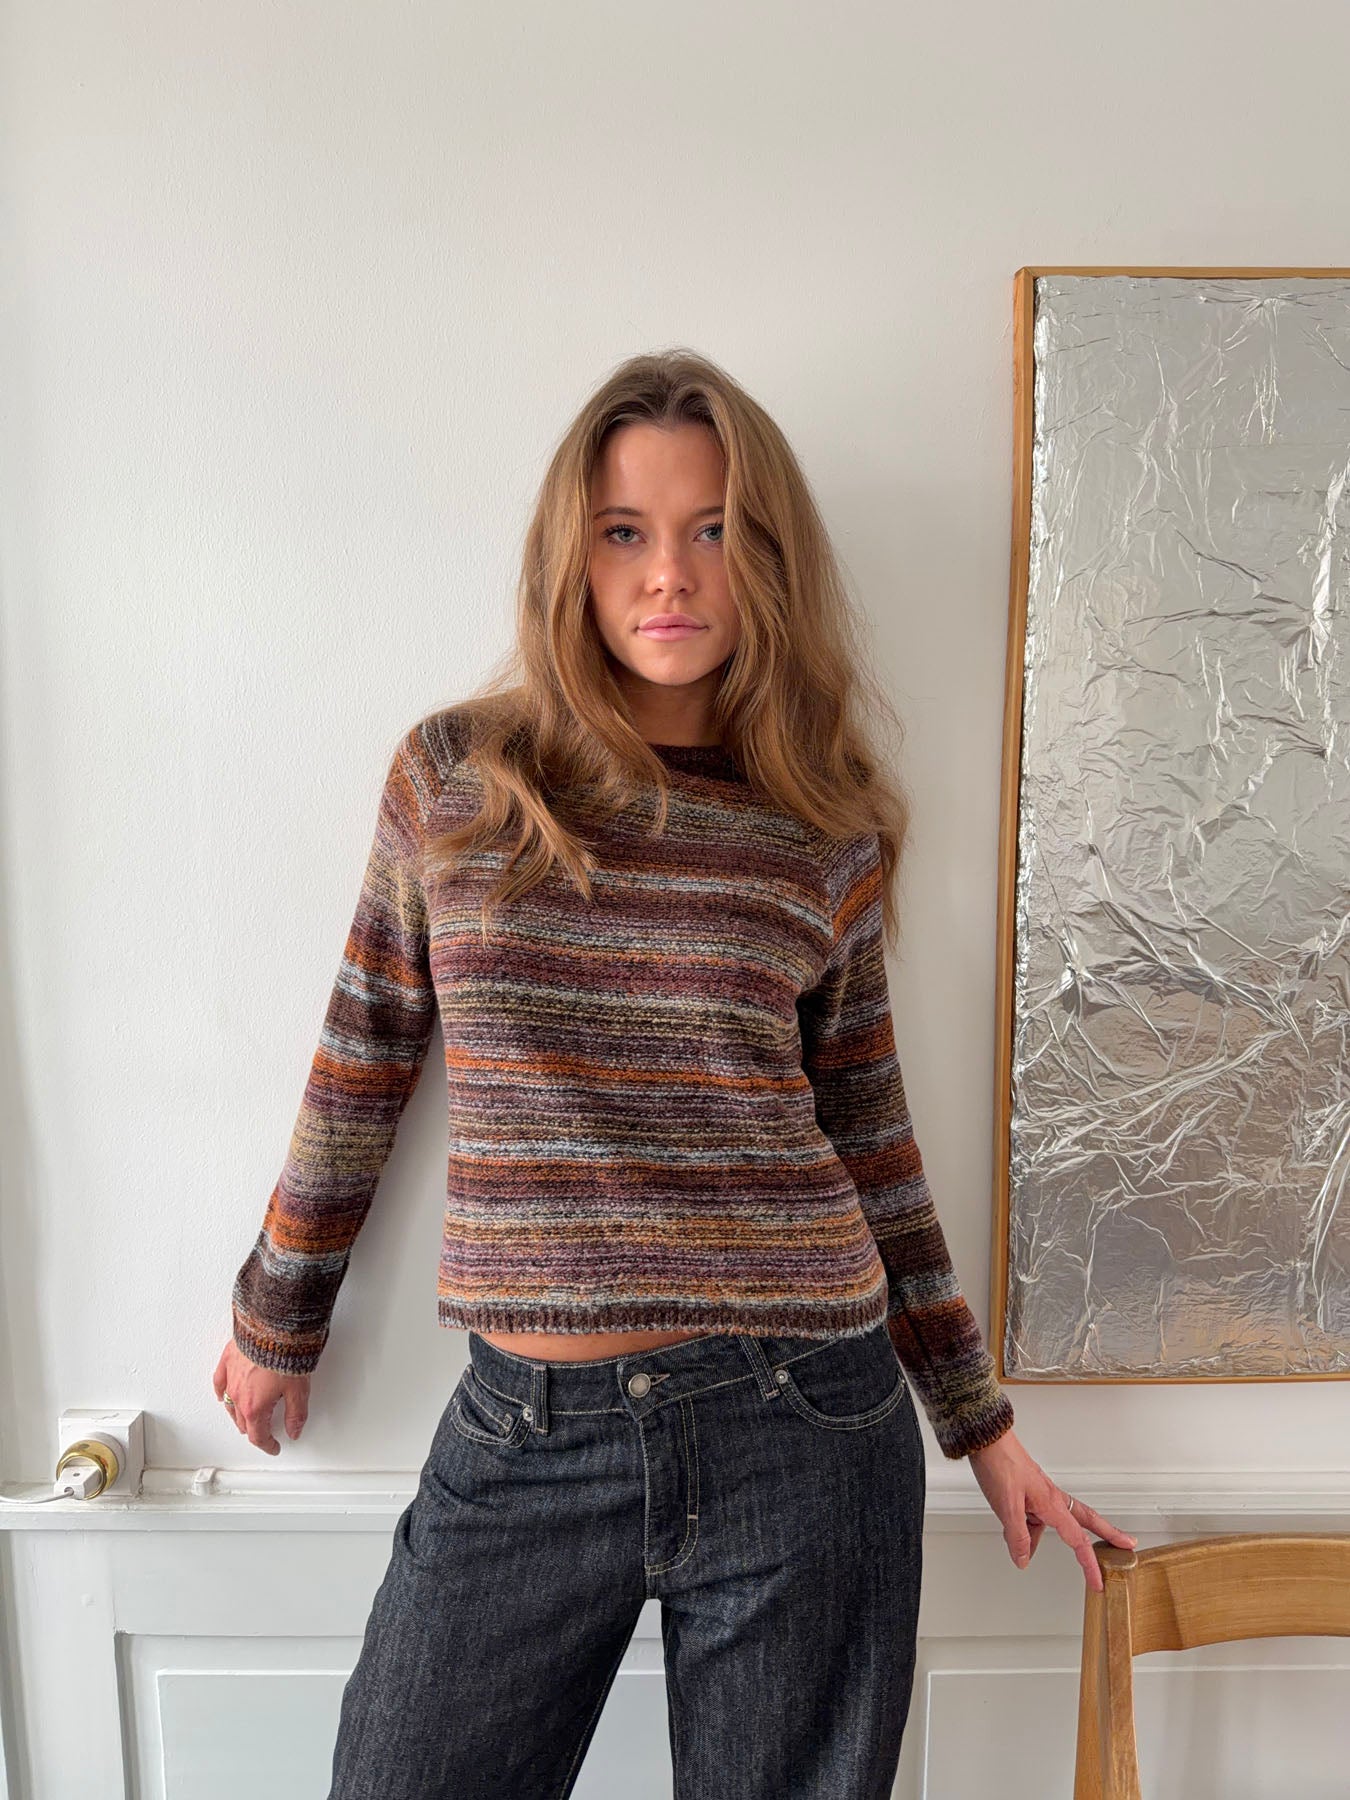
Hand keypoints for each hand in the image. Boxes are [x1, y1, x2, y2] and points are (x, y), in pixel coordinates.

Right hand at [212, 1340, 309, 1455]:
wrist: (272, 1327)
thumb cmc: (285, 1355)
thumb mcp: (299, 1390)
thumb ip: (296, 1414)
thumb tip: (294, 1430)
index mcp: (255, 1407)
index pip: (258, 1435)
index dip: (268, 1445)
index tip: (274, 1447)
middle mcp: (239, 1395)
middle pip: (243, 1422)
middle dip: (254, 1430)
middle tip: (264, 1433)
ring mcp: (230, 1378)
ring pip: (230, 1405)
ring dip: (238, 1415)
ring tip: (245, 1419)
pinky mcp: (228, 1360)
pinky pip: (219, 1382)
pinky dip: (221, 1392)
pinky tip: (222, 1395)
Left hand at [967, 1426, 1136, 1592]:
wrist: (987, 1439)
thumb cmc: (999, 1464)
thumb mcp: (1007, 1507)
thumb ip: (1017, 1537)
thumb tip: (1023, 1560)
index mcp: (1053, 1504)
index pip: (1078, 1540)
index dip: (1089, 1564)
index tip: (1098, 1582)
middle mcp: (1052, 1498)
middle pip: (1087, 1521)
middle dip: (1108, 1534)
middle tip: (1126, 1544)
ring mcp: (1042, 1493)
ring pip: (1056, 1522)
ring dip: (1047, 1536)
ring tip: (1026, 1551)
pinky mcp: (1030, 1490)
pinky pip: (1037, 1516)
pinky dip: (1029, 1529)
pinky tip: (1015, 1535)